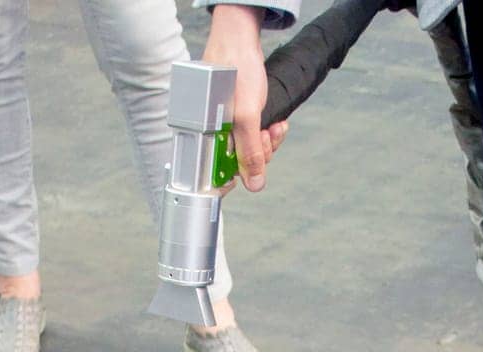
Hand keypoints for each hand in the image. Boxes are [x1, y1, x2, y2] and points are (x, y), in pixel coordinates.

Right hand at [203, 5, 287, 190]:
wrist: (240, 38)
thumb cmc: (236, 68)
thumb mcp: (246, 115)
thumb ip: (250, 151)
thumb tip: (254, 184)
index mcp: (206, 136)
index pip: (221, 172)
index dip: (241, 173)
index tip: (257, 168)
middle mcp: (214, 134)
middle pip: (240, 162)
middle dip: (261, 152)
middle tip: (269, 135)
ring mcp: (226, 125)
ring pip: (250, 149)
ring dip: (269, 142)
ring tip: (276, 127)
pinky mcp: (238, 117)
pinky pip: (254, 135)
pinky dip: (269, 132)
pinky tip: (276, 123)